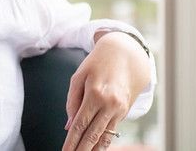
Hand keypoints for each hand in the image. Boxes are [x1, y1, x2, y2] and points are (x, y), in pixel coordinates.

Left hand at [62, 31, 150, 149]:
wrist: (126, 54)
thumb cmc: (98, 63)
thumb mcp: (79, 76)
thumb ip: (72, 102)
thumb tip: (69, 126)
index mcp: (95, 93)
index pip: (80, 125)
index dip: (71, 142)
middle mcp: (109, 104)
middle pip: (92, 135)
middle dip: (82, 150)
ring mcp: (119, 109)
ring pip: (105, 137)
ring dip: (94, 150)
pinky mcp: (125, 111)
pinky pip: (113, 131)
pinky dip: (104, 142)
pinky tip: (95, 149)